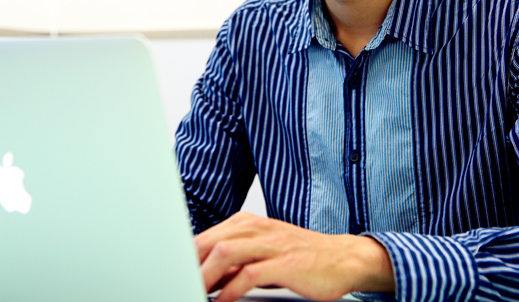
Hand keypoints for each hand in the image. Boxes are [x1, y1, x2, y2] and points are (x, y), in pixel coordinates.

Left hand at [195, 212, 394, 301]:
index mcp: (249, 224)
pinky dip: (231, 289)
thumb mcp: (264, 253)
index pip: (208, 236)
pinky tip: (224, 301)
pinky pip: (251, 274)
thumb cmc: (303, 256)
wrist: (344, 258)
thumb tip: (207, 275)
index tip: (174, 273)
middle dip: (190, 265)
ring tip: (195, 292)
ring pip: (227, 253)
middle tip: (179, 284)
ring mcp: (273, 244)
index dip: (187, 256)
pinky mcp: (287, 263)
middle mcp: (258, 229)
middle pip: (211, 242)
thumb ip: (237, 261)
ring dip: (205, 276)